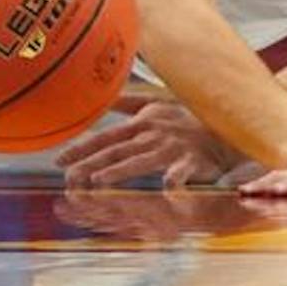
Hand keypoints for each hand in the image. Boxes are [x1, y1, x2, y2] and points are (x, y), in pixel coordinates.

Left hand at [57, 99, 244, 188]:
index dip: (81, 149)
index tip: (59, 162)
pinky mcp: (195, 161)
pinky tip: (168, 188)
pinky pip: (185, 172)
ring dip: (120, 171)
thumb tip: (99, 97)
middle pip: (115, 151)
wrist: (228, 125)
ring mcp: (173, 148)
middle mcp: (153, 135)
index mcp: (141, 124)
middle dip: (89, 165)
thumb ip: (125, 104)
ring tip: (98, 182)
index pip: (104, 138)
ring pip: (141, 161)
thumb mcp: (154, 104)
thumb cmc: (187, 118)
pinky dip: (177, 180)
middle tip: (68, 179)